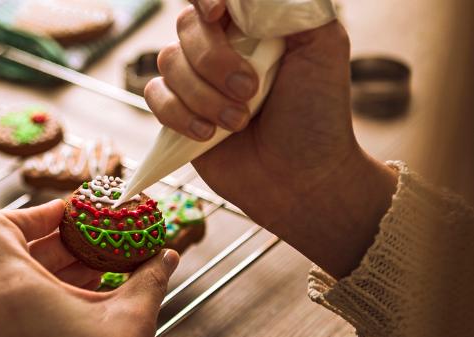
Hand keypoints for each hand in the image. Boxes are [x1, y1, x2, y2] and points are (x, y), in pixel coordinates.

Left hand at [0, 200, 179, 336]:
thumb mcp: (134, 319)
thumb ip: (148, 275)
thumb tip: (165, 254)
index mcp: (15, 290)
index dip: (34, 212)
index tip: (70, 216)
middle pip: (11, 256)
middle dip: (57, 245)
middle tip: (95, 243)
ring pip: (15, 290)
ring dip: (54, 276)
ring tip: (98, 277)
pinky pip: (14, 320)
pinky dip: (44, 306)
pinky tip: (85, 311)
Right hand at [145, 2, 397, 276]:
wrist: (301, 178)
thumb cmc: (318, 115)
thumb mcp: (323, 45)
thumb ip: (290, 7)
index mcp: (254, 22)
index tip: (219, 14)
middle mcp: (221, 45)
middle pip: (186, 25)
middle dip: (215, 62)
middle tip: (250, 92)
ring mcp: (196, 79)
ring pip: (168, 62)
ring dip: (203, 96)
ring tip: (238, 122)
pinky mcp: (176, 112)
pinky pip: (154, 96)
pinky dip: (180, 115)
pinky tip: (208, 135)